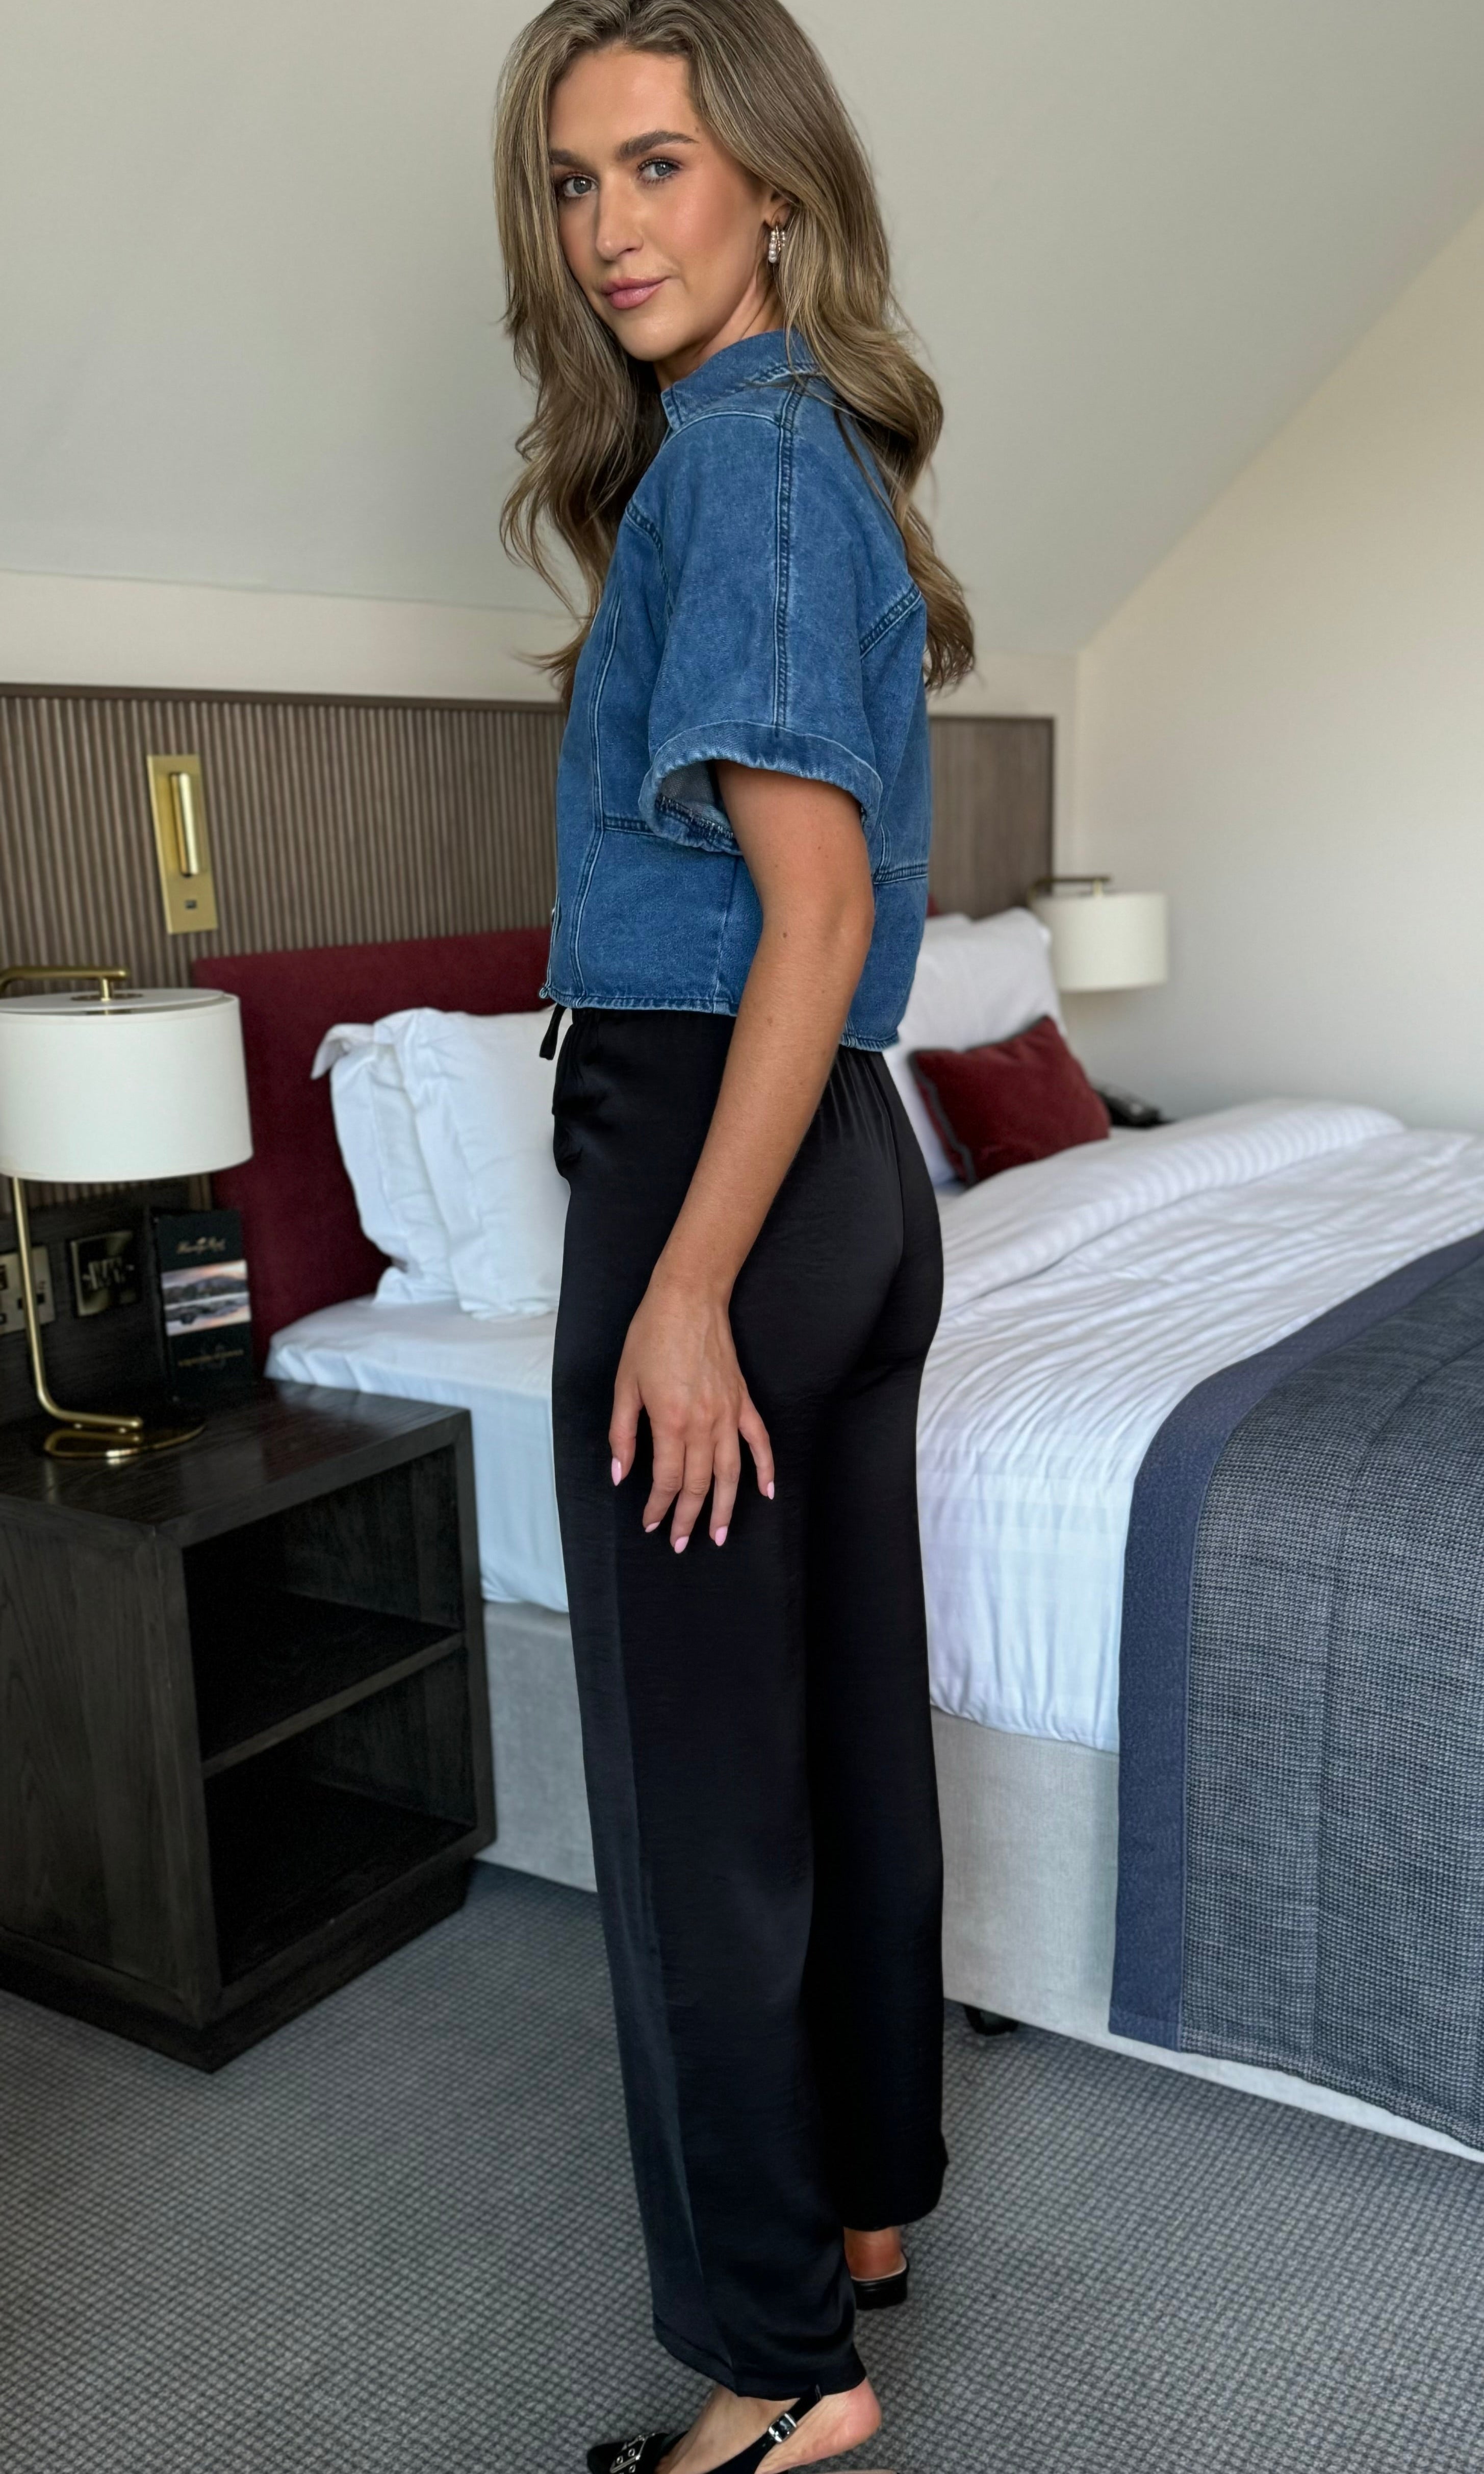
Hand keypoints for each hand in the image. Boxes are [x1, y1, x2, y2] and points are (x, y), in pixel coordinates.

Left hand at [609, 1269, 774, 1549]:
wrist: (688, 1299)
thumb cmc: (650, 1337)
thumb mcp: (624, 1385)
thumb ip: (623, 1433)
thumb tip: (620, 1472)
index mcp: (670, 1422)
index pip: (665, 1479)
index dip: (657, 1507)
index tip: (651, 1524)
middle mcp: (703, 1424)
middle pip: (699, 1484)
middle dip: (688, 1518)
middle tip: (681, 1542)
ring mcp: (728, 1414)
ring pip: (730, 1473)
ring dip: (726, 1508)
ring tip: (721, 1534)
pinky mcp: (743, 1401)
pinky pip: (759, 1441)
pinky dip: (766, 1468)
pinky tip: (767, 1492)